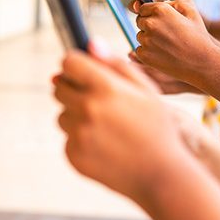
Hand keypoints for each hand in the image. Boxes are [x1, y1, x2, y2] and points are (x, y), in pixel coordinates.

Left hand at [53, 38, 188, 198]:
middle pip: (59, 87)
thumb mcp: (147, 91)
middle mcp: (87, 108)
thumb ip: (116, 64)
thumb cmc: (157, 129)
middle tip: (98, 101)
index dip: (76, 65)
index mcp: (105, 87)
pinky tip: (105, 145)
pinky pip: (68, 138)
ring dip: (77, 116)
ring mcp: (78, 134)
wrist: (160, 175)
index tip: (82, 72)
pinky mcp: (73, 154)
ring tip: (108, 127)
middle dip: (73, 89)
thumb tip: (92, 44)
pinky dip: (81, 139)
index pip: (69, 62)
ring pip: (62, 114)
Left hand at [135, 0, 218, 83]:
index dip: (150, 13)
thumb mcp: (192, 12)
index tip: (158, 20)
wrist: (200, 63)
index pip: (143, 8)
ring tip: (166, 44)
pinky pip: (139, 49)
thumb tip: (161, 0)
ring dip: (148, 38)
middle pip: (140, 21)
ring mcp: (146, 40)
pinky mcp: (144, 55)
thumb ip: (174, 1)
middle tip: (165, 34)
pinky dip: (148, 51)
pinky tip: (162, 53)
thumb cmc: (198, 37)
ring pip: (140, 36)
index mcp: (160, 10)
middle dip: (149, 25)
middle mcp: (150, 23)